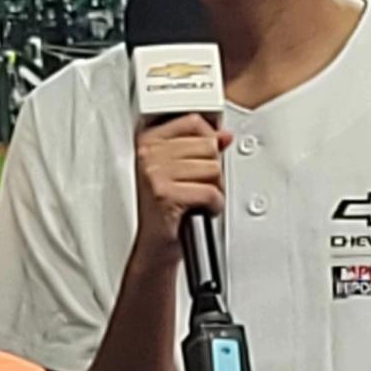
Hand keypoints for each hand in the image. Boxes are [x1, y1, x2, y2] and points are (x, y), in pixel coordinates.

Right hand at [134, 115, 232, 265]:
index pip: (193, 122)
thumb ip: (200, 148)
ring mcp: (154, 173)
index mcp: (147, 141)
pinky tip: (199, 210)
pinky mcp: (164, 194)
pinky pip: (210, 192)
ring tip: (196, 198)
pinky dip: (213, 205)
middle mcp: (147, 154)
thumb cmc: (165, 211)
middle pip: (207, 146)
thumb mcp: (181, 171)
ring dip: (213, 189)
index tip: (205, 155)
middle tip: (196, 186)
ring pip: (212, 169)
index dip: (209, 139)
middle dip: (212, 170)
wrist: (153, 248)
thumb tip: (223, 136)